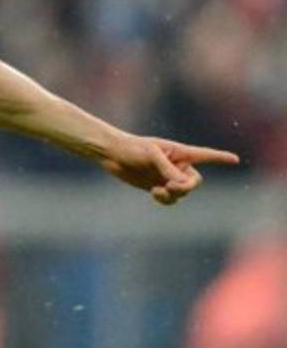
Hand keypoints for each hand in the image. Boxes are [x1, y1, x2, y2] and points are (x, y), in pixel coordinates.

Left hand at [100, 136, 239, 205]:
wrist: (113, 154)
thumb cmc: (133, 148)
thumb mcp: (152, 155)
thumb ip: (167, 169)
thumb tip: (182, 185)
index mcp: (180, 152)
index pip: (205, 155)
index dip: (220, 158)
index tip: (235, 160)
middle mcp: (177, 165)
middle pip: (194, 182)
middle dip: (185, 187)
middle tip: (170, 186)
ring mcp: (167, 177)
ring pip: (182, 193)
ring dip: (173, 194)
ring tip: (158, 190)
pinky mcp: (157, 186)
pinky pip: (169, 199)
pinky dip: (165, 199)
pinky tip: (154, 193)